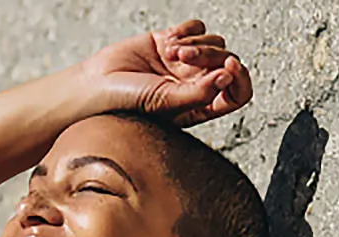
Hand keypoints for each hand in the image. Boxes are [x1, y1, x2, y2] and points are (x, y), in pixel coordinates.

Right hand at [79, 17, 253, 127]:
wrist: (98, 85)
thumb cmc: (128, 105)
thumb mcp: (166, 103)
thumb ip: (199, 93)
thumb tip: (227, 76)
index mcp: (200, 107)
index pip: (237, 94)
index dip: (239, 78)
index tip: (227, 66)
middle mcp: (197, 86)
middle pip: (226, 62)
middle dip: (209, 56)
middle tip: (182, 59)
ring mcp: (186, 64)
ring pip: (214, 41)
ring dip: (195, 43)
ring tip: (170, 53)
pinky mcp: (173, 42)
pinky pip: (197, 27)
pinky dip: (186, 30)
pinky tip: (167, 42)